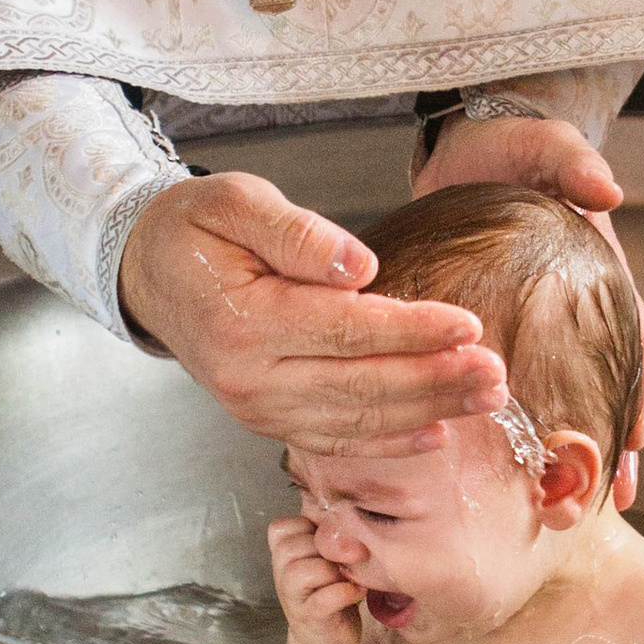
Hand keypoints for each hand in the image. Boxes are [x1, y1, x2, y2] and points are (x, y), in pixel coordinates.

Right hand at [121, 170, 506, 444]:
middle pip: (358, 387)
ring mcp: (257, 408)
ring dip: (425, 411)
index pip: (343, 331)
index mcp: (243, 323)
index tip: (467, 325)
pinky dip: (386, 441)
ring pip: (354, 421)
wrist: (149, 273)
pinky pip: (333, 440)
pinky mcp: (267, 420)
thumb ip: (298, 232)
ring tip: (484, 397)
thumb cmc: (196, 230)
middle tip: (494, 373)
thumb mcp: (235, 202)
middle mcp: (249, 379)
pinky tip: (434, 432)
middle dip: (433, 381)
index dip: (410, 332)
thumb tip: (362, 266)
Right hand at [269, 513, 371, 643]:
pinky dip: (345, 592)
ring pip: (304, 571)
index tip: (329, 541)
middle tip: (348, 559)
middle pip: (295, 546)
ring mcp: (292, 597)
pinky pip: (325, 598)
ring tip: (349, 576)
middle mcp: (281, 572)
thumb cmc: (331, 587)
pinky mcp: (310, 617)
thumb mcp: (326, 555)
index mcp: (283, 552)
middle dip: (327, 549)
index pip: (283, 526)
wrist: (329, 637)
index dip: (310, 529)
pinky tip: (356, 592)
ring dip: (333, 571)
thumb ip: (327, 532)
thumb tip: (348, 503)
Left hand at [418, 111, 643, 507]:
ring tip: (555, 508)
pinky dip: (501, 426)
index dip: (641, 392)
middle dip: (606, 446)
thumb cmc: (513, 148)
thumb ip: (573, 160)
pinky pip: (498, 384)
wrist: (465, 147)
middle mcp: (574, 314)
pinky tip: (489, 468)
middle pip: (604, 389)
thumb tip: (607, 189)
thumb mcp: (546, 145)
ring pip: (557, 398)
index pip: (635, 340)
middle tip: (598, 501)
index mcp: (601, 279)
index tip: (637, 438)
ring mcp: (533, 327)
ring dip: (561, 450)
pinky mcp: (487, 330)